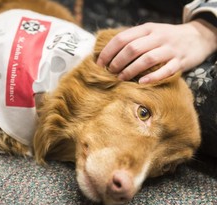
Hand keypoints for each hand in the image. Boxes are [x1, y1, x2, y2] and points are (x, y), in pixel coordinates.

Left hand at [97, 20, 216, 83]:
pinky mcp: (180, 61)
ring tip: (121, 78)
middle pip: (132, 49)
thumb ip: (133, 40)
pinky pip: (165, 70)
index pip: (122, 38)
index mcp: (147, 29)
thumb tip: (108, 55)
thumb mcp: (150, 33)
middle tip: (111, 72)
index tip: (99, 64)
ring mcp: (170, 49)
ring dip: (131, 70)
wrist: (197, 37)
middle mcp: (158, 37)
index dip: (108, 52)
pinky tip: (141, 82)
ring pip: (147, 59)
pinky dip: (152, 77)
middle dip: (117, 62)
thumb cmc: (166, 38)